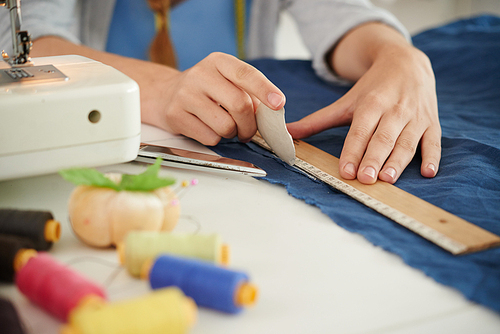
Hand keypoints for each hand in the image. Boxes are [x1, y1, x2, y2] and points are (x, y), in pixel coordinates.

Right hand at [151, 52, 285, 144]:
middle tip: (248, 131)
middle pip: (240, 105)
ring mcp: (185, 95)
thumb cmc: (206, 90)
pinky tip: (207, 128)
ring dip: (232, 133)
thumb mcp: (226, 82)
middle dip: (250, 125)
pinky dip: (216, 139)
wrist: (165, 94)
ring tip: (225, 127)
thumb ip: (249, 94)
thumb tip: (271, 114)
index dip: (265, 90)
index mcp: (218, 62)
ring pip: (225, 126)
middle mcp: (200, 74)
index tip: (279, 103)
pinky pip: (210, 138)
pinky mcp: (176, 115)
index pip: (246, 74)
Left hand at [287, 31, 440, 183]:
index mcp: (371, 104)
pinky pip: (434, 141)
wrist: (406, 62)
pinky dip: (433, 156)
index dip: (353, 151)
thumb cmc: (373, 88)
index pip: (360, 131)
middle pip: (383, 138)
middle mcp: (394, 110)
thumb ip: (318, 120)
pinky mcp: (431, 122)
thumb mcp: (346, 102)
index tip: (346, 171)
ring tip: (389, 179)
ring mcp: (415, 117)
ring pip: (408, 141)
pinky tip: (428, 173)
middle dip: (374, 158)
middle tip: (365, 179)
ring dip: (399, 161)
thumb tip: (288, 133)